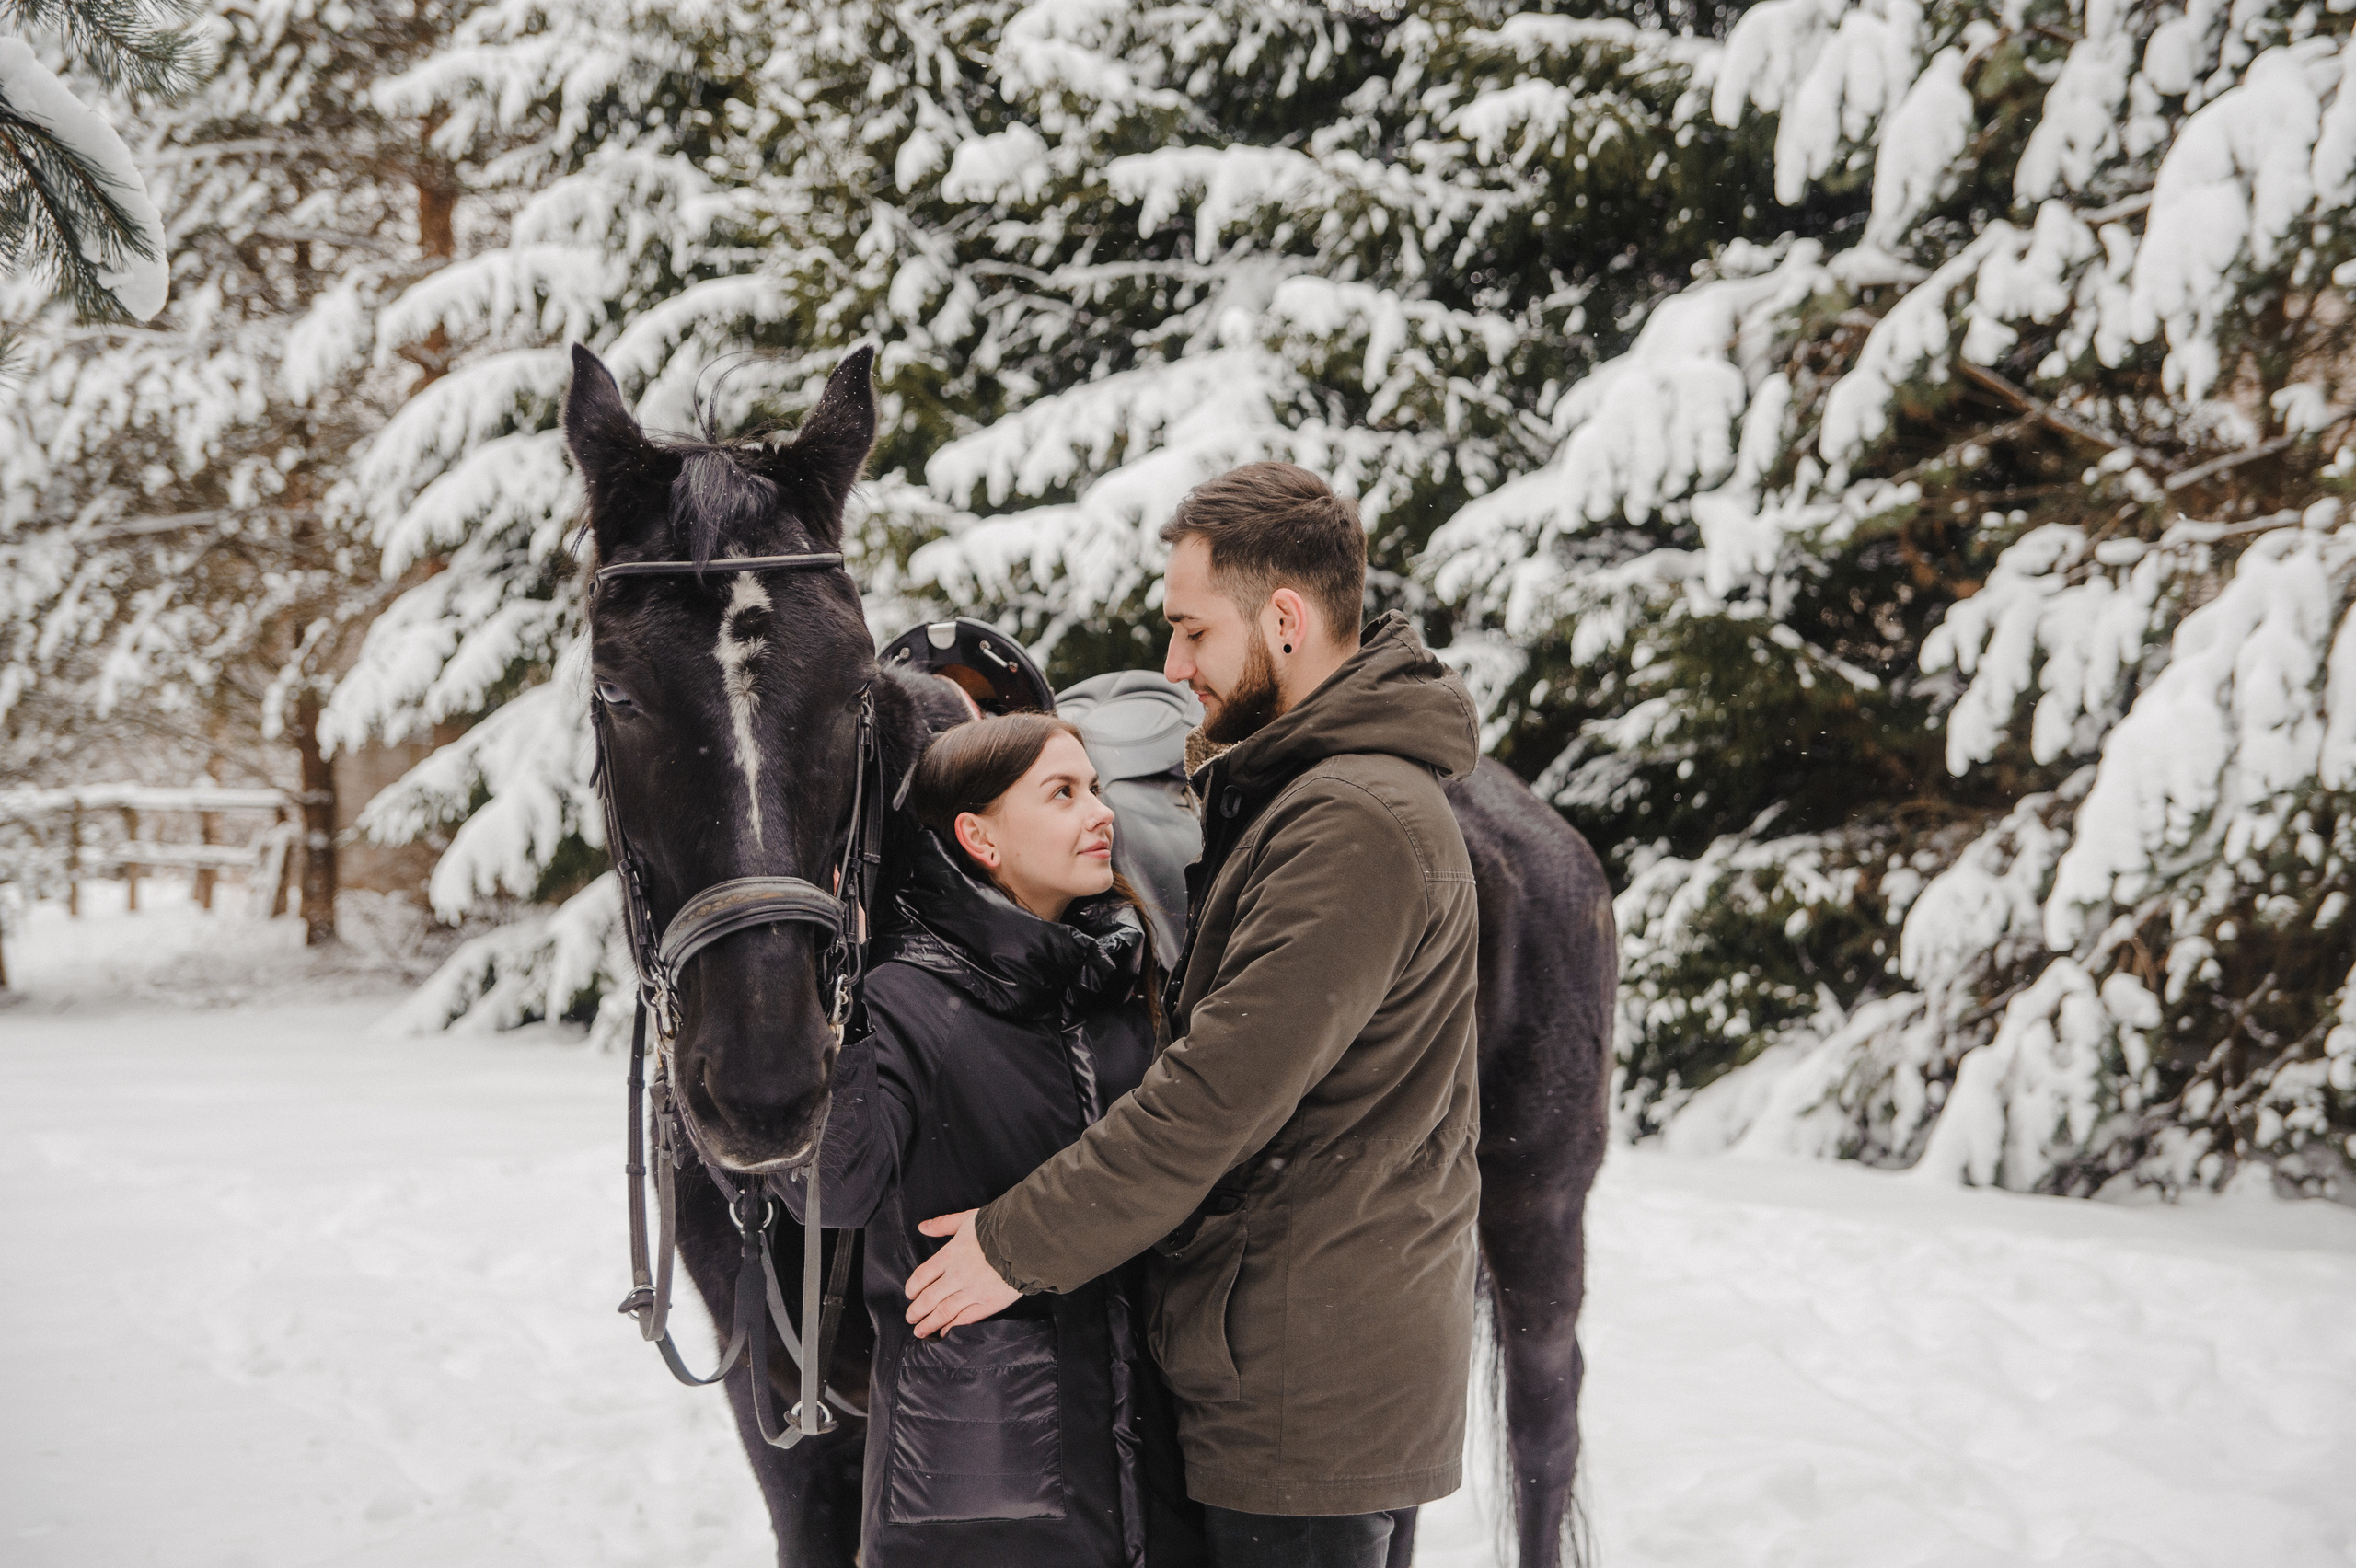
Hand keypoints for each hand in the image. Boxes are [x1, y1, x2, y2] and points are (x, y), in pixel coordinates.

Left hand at [904, 1209, 1020, 1336]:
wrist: (1026, 1241)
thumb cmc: (998, 1227)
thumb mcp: (967, 1219)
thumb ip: (943, 1224)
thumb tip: (922, 1227)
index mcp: (949, 1255)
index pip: (922, 1276)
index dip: (913, 1288)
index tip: (910, 1294)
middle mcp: (956, 1276)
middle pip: (929, 1298)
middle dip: (917, 1310)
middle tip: (910, 1318)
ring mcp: (972, 1292)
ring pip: (943, 1312)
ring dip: (929, 1323)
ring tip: (920, 1331)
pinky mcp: (988, 1303)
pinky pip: (965, 1318)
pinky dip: (952, 1326)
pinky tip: (944, 1331)